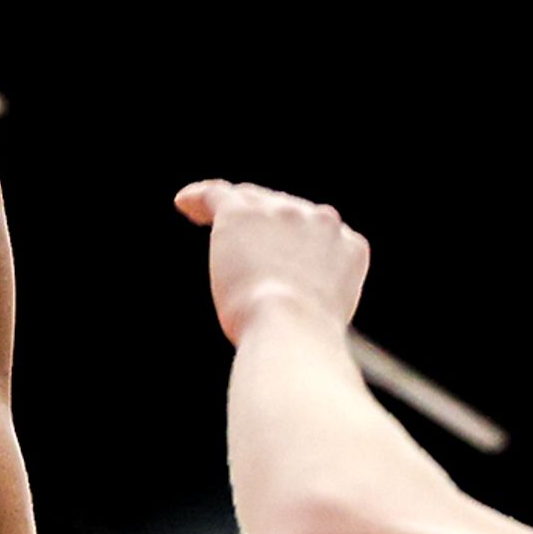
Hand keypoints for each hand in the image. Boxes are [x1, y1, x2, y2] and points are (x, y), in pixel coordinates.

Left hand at [173, 180, 368, 344]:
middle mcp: (321, 222)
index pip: (319, 233)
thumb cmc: (303, 339)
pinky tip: (184, 203)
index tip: (279, 257)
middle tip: (242, 244)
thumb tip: (290, 303)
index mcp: (349, 247)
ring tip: (207, 217)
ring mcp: (283, 213)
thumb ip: (312, 300)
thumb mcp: (323, 319)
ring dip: (234, 211)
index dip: (296, 242)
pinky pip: (216, 194)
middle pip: (287, 212)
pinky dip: (199, 199)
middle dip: (266, 225)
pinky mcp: (242, 214)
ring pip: (253, 202)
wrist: (290, 326)